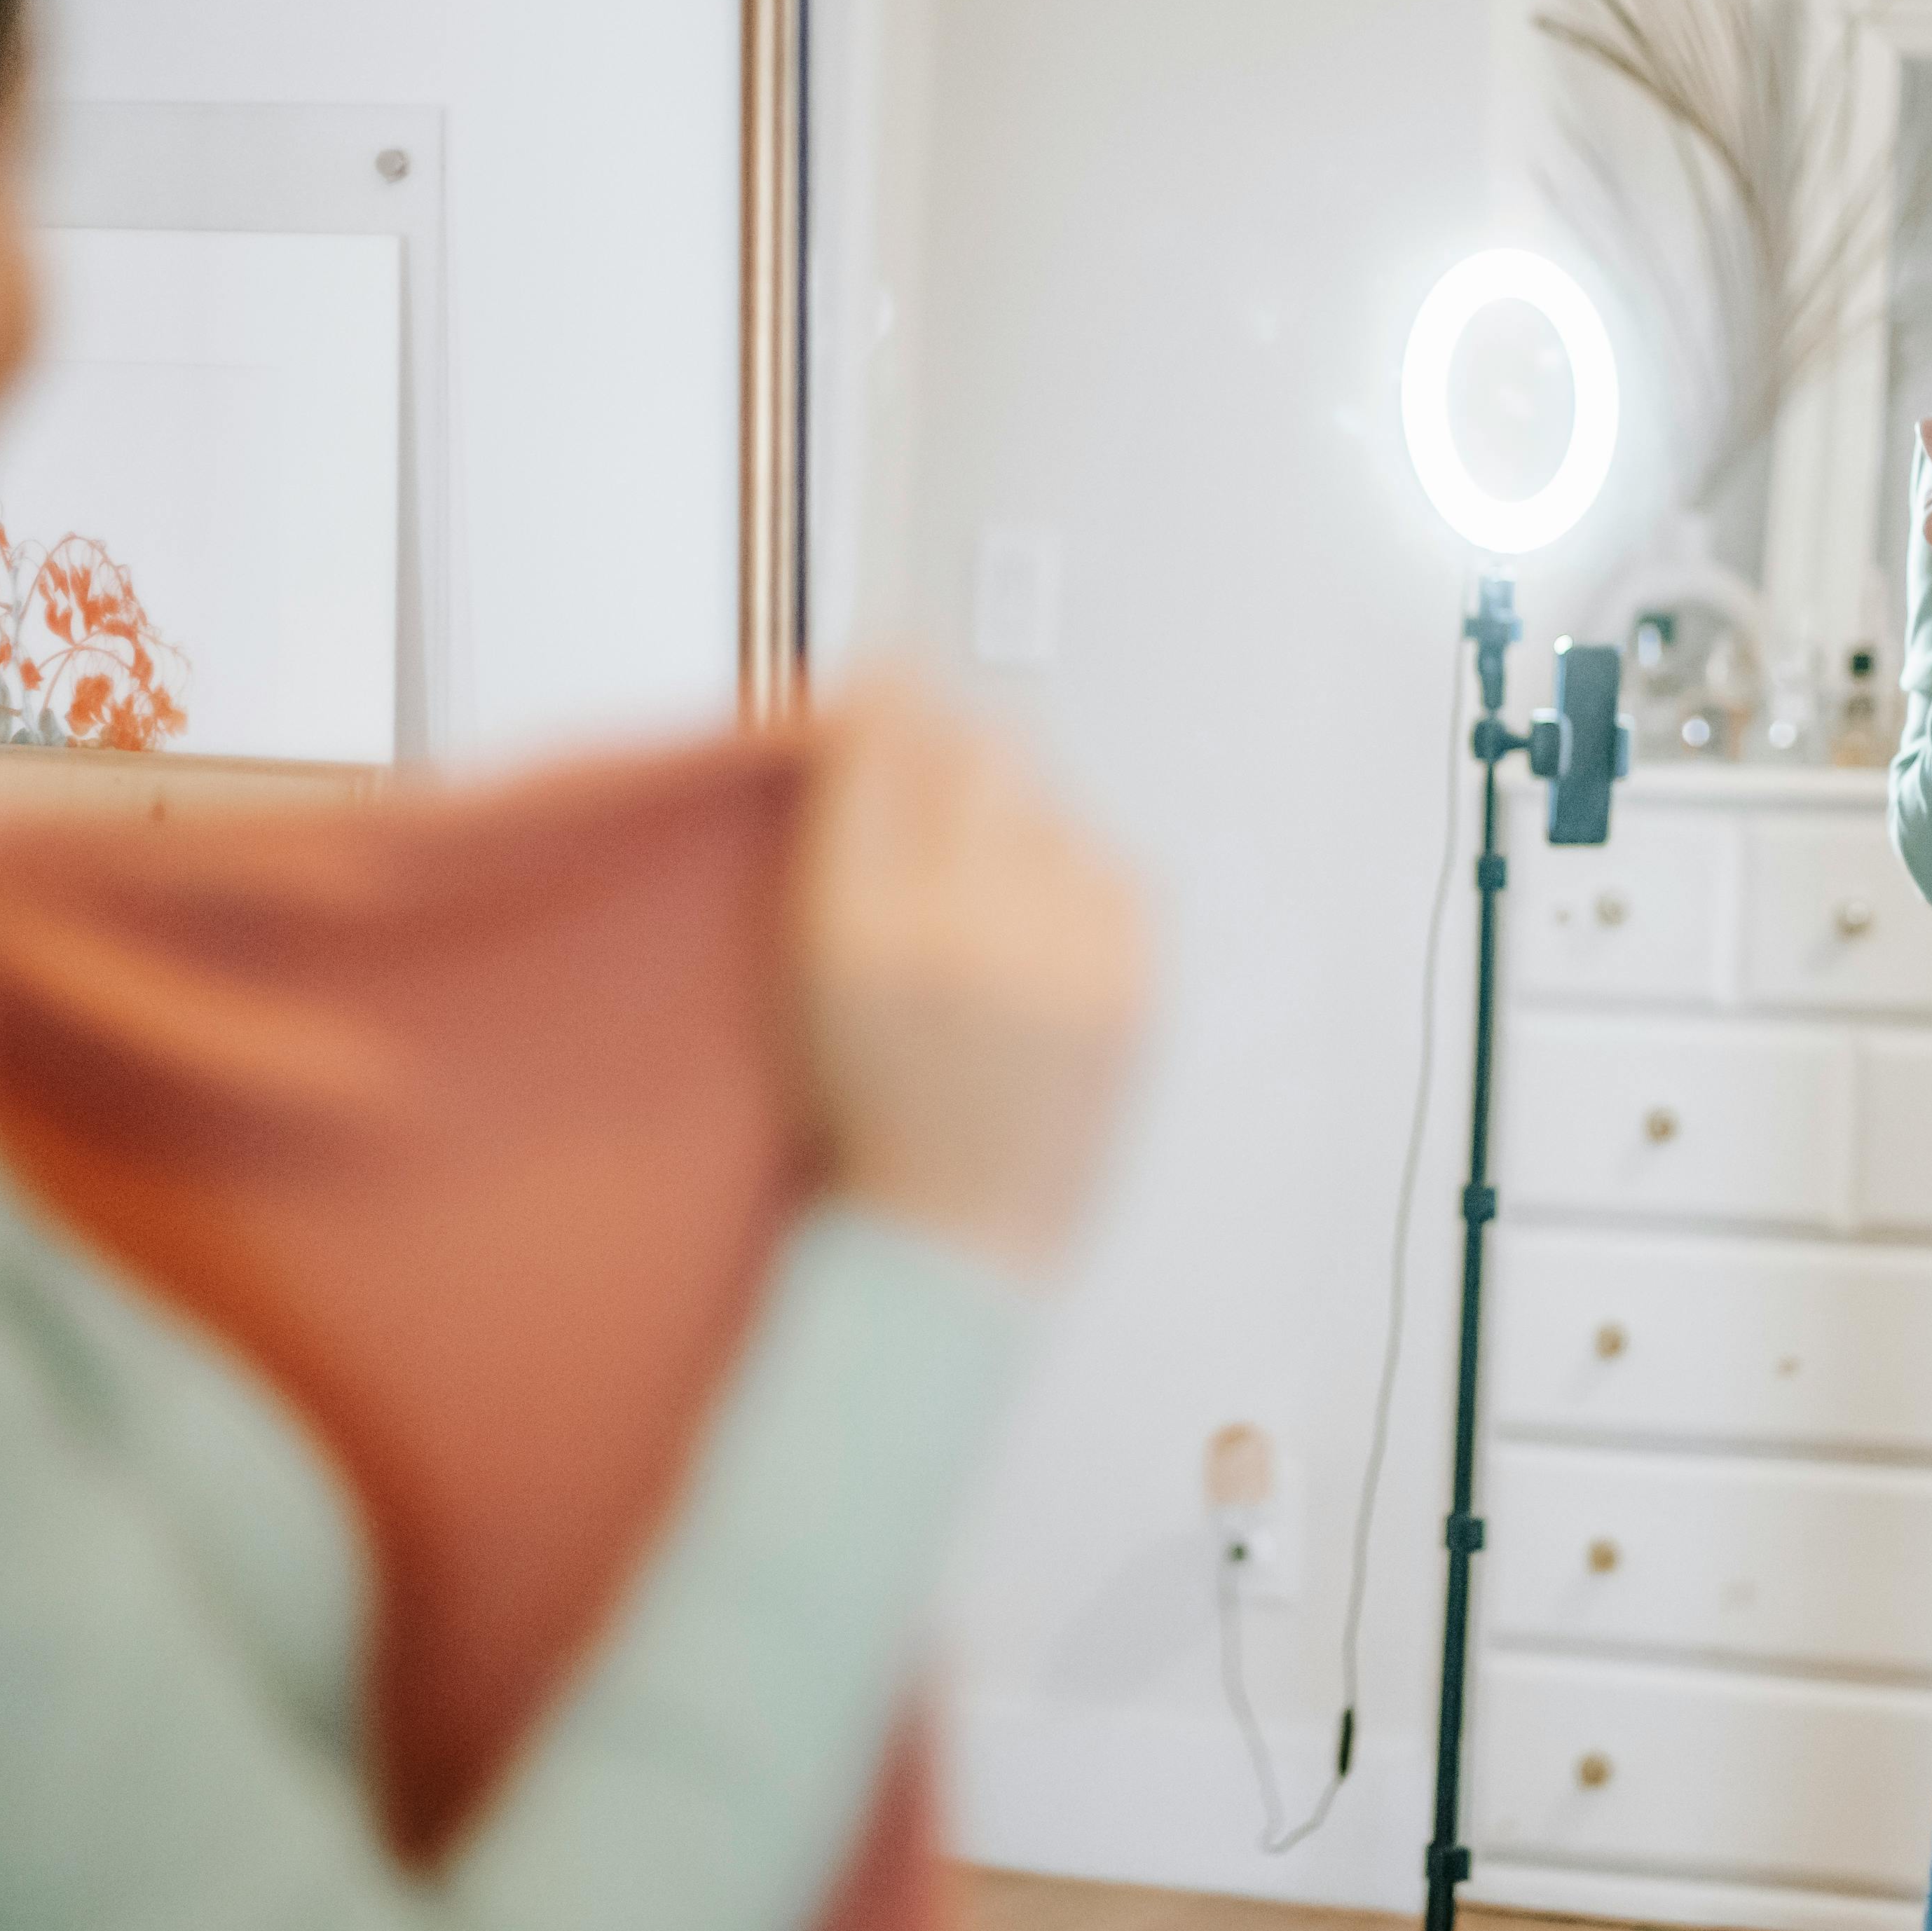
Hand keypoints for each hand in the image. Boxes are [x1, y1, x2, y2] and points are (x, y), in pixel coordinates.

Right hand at [796, 679, 1150, 1283]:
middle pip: (979, 751)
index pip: (883, 740)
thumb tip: (879, 700)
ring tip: (984, 906)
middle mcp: (959, 932)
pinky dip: (1074, 884)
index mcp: (852, 930)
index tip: (885, 685)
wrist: (948, 1245)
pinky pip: (1109, 866)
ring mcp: (1058, 959)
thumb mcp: (800, 975)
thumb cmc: (857, 1116)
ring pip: (1049, 805)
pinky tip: (1038, 941)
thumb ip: (836, 839)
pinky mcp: (1130, 985)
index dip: (888, 697)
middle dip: (955, 756)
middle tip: (938, 804)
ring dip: (1014, 827)